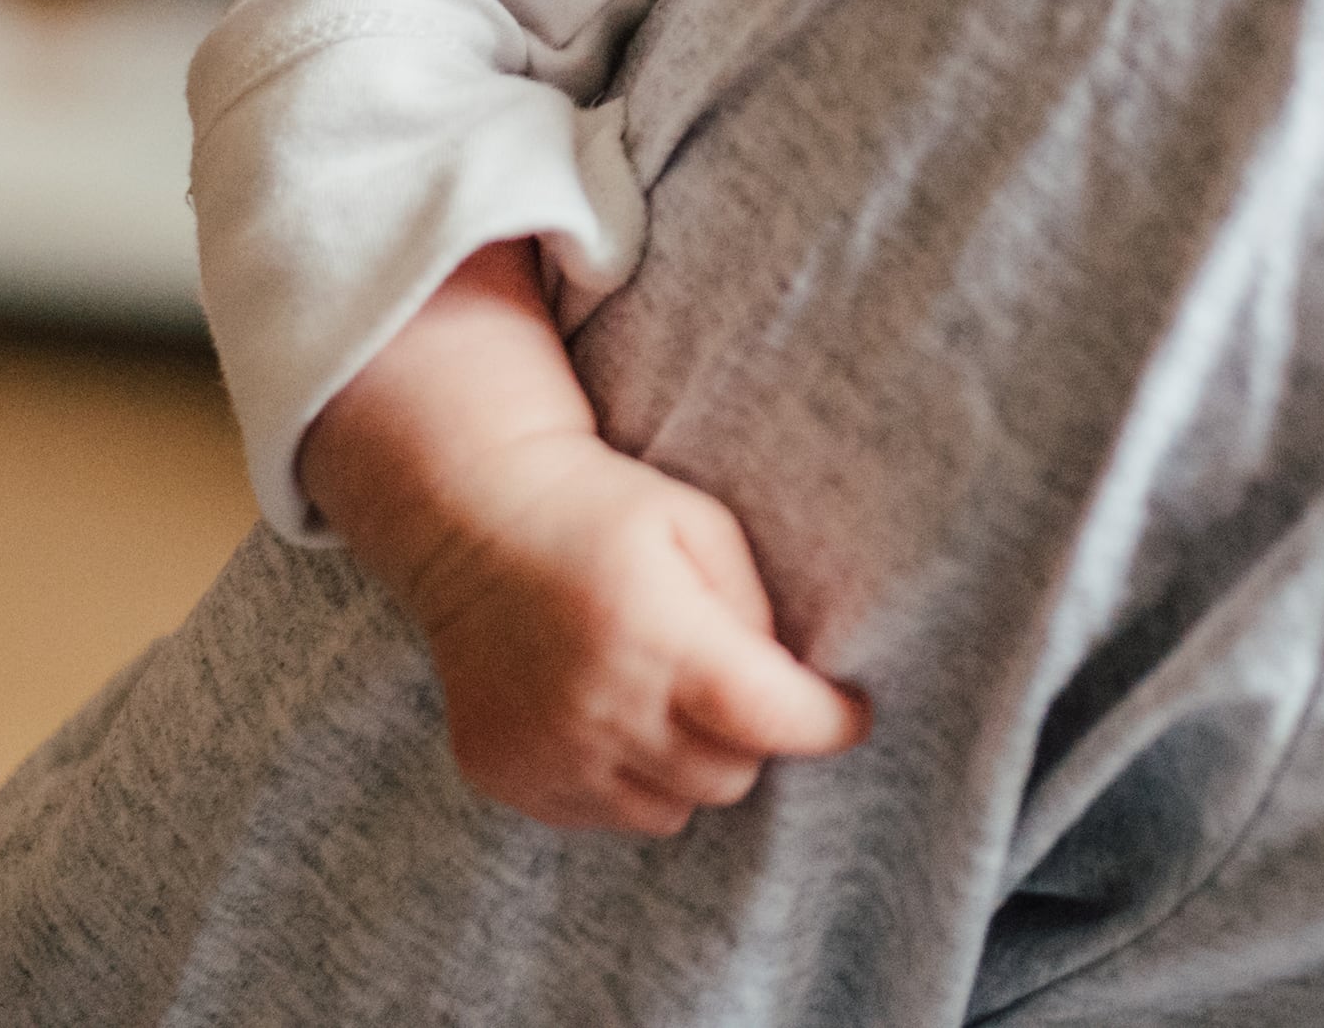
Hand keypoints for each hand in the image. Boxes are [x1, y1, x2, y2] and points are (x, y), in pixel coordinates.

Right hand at [381, 422, 869, 836]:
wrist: (471, 516)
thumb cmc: (603, 508)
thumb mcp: (701, 524)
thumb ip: (756, 611)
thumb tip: (791, 690)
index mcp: (656, 636)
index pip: (773, 720)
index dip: (829, 724)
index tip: (852, 713)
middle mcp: (598, 707)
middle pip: (729, 775)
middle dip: (750, 736)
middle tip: (735, 686)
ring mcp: (546, 752)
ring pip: (672, 811)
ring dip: (687, 765)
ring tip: (663, 695)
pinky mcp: (507, 775)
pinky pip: (604, 815)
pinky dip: (623, 778)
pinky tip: (604, 711)